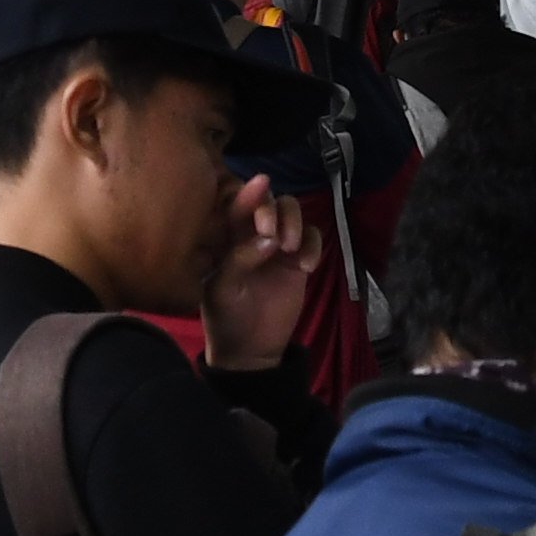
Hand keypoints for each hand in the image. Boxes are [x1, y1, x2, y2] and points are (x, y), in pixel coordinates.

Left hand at [201, 178, 321, 372]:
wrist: (249, 351)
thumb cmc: (226, 317)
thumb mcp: (222, 290)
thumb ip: (240, 260)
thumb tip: (269, 238)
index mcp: (227, 237)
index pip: (238, 206)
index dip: (250, 193)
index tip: (261, 184)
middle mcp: (254, 235)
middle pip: (270, 202)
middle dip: (274, 210)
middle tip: (274, 234)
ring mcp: (279, 247)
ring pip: (293, 214)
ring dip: (295, 222)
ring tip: (289, 248)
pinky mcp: (298, 262)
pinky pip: (312, 238)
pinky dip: (313, 245)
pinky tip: (306, 267)